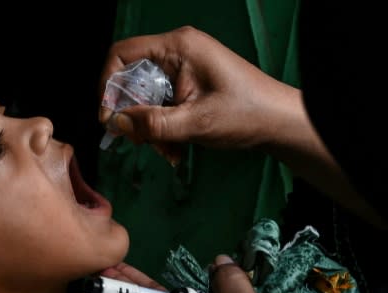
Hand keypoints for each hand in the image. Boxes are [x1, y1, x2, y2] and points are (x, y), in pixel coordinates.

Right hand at [98, 26, 301, 164]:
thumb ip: (152, 123)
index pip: (122, 54)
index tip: (108, 117)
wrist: (280, 123)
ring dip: (147, 128)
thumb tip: (115, 123)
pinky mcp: (187, 85)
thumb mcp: (195, 123)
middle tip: (138, 141)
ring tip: (166, 151)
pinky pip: (159, 105)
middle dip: (130, 114)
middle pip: (130, 78)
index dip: (107, 84)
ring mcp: (182, 68)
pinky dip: (160, 129)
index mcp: (178, 47)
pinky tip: (174, 149)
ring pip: (144, 97)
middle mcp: (177, 51)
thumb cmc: (246, 114)